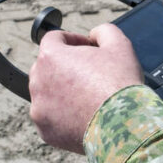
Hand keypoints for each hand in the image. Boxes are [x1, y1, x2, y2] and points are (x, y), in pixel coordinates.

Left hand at [28, 24, 143, 152]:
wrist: (124, 126)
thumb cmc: (120, 84)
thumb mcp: (119, 45)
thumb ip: (103, 31)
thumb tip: (94, 34)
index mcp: (50, 57)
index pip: (53, 39)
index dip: (73, 39)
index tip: (88, 47)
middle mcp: (38, 82)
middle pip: (47, 67)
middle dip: (66, 67)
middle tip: (91, 73)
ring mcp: (39, 109)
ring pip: (48, 94)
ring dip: (63, 92)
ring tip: (89, 97)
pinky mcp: (46, 131)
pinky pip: (52, 118)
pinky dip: (64, 116)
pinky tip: (85, 116)